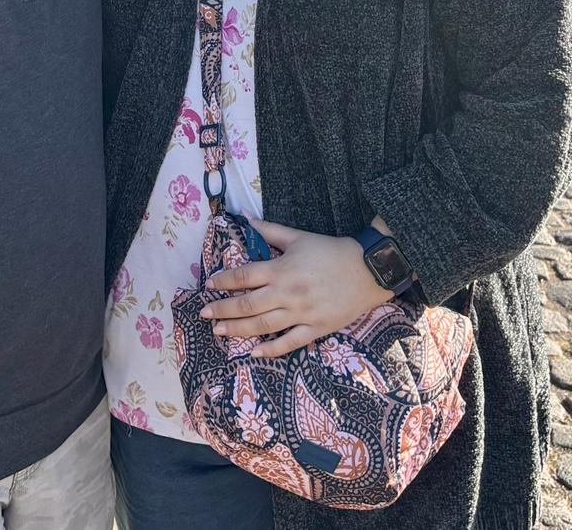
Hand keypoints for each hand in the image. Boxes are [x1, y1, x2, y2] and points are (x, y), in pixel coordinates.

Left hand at [200, 220, 392, 359]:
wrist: (367, 271)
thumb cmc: (331, 251)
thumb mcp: (299, 236)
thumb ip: (270, 231)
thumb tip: (245, 218)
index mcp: (282, 269)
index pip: (245, 276)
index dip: (224, 281)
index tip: (210, 285)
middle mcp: (287, 293)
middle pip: (248, 304)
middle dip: (223, 309)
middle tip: (204, 313)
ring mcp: (301, 314)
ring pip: (263, 326)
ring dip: (238, 330)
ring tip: (220, 331)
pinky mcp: (315, 329)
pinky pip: (289, 342)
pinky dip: (271, 349)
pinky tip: (254, 352)